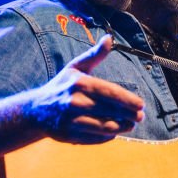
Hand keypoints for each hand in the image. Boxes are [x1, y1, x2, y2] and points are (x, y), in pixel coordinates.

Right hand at [29, 35, 144, 141]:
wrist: (35, 110)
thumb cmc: (61, 87)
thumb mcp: (75, 68)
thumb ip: (94, 55)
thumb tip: (109, 38)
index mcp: (80, 84)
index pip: (111, 93)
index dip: (129, 100)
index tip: (141, 104)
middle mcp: (75, 102)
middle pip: (112, 112)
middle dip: (130, 115)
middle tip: (139, 116)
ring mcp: (71, 121)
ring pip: (106, 128)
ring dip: (122, 127)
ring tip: (129, 125)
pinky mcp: (69, 136)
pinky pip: (96, 138)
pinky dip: (108, 136)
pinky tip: (113, 131)